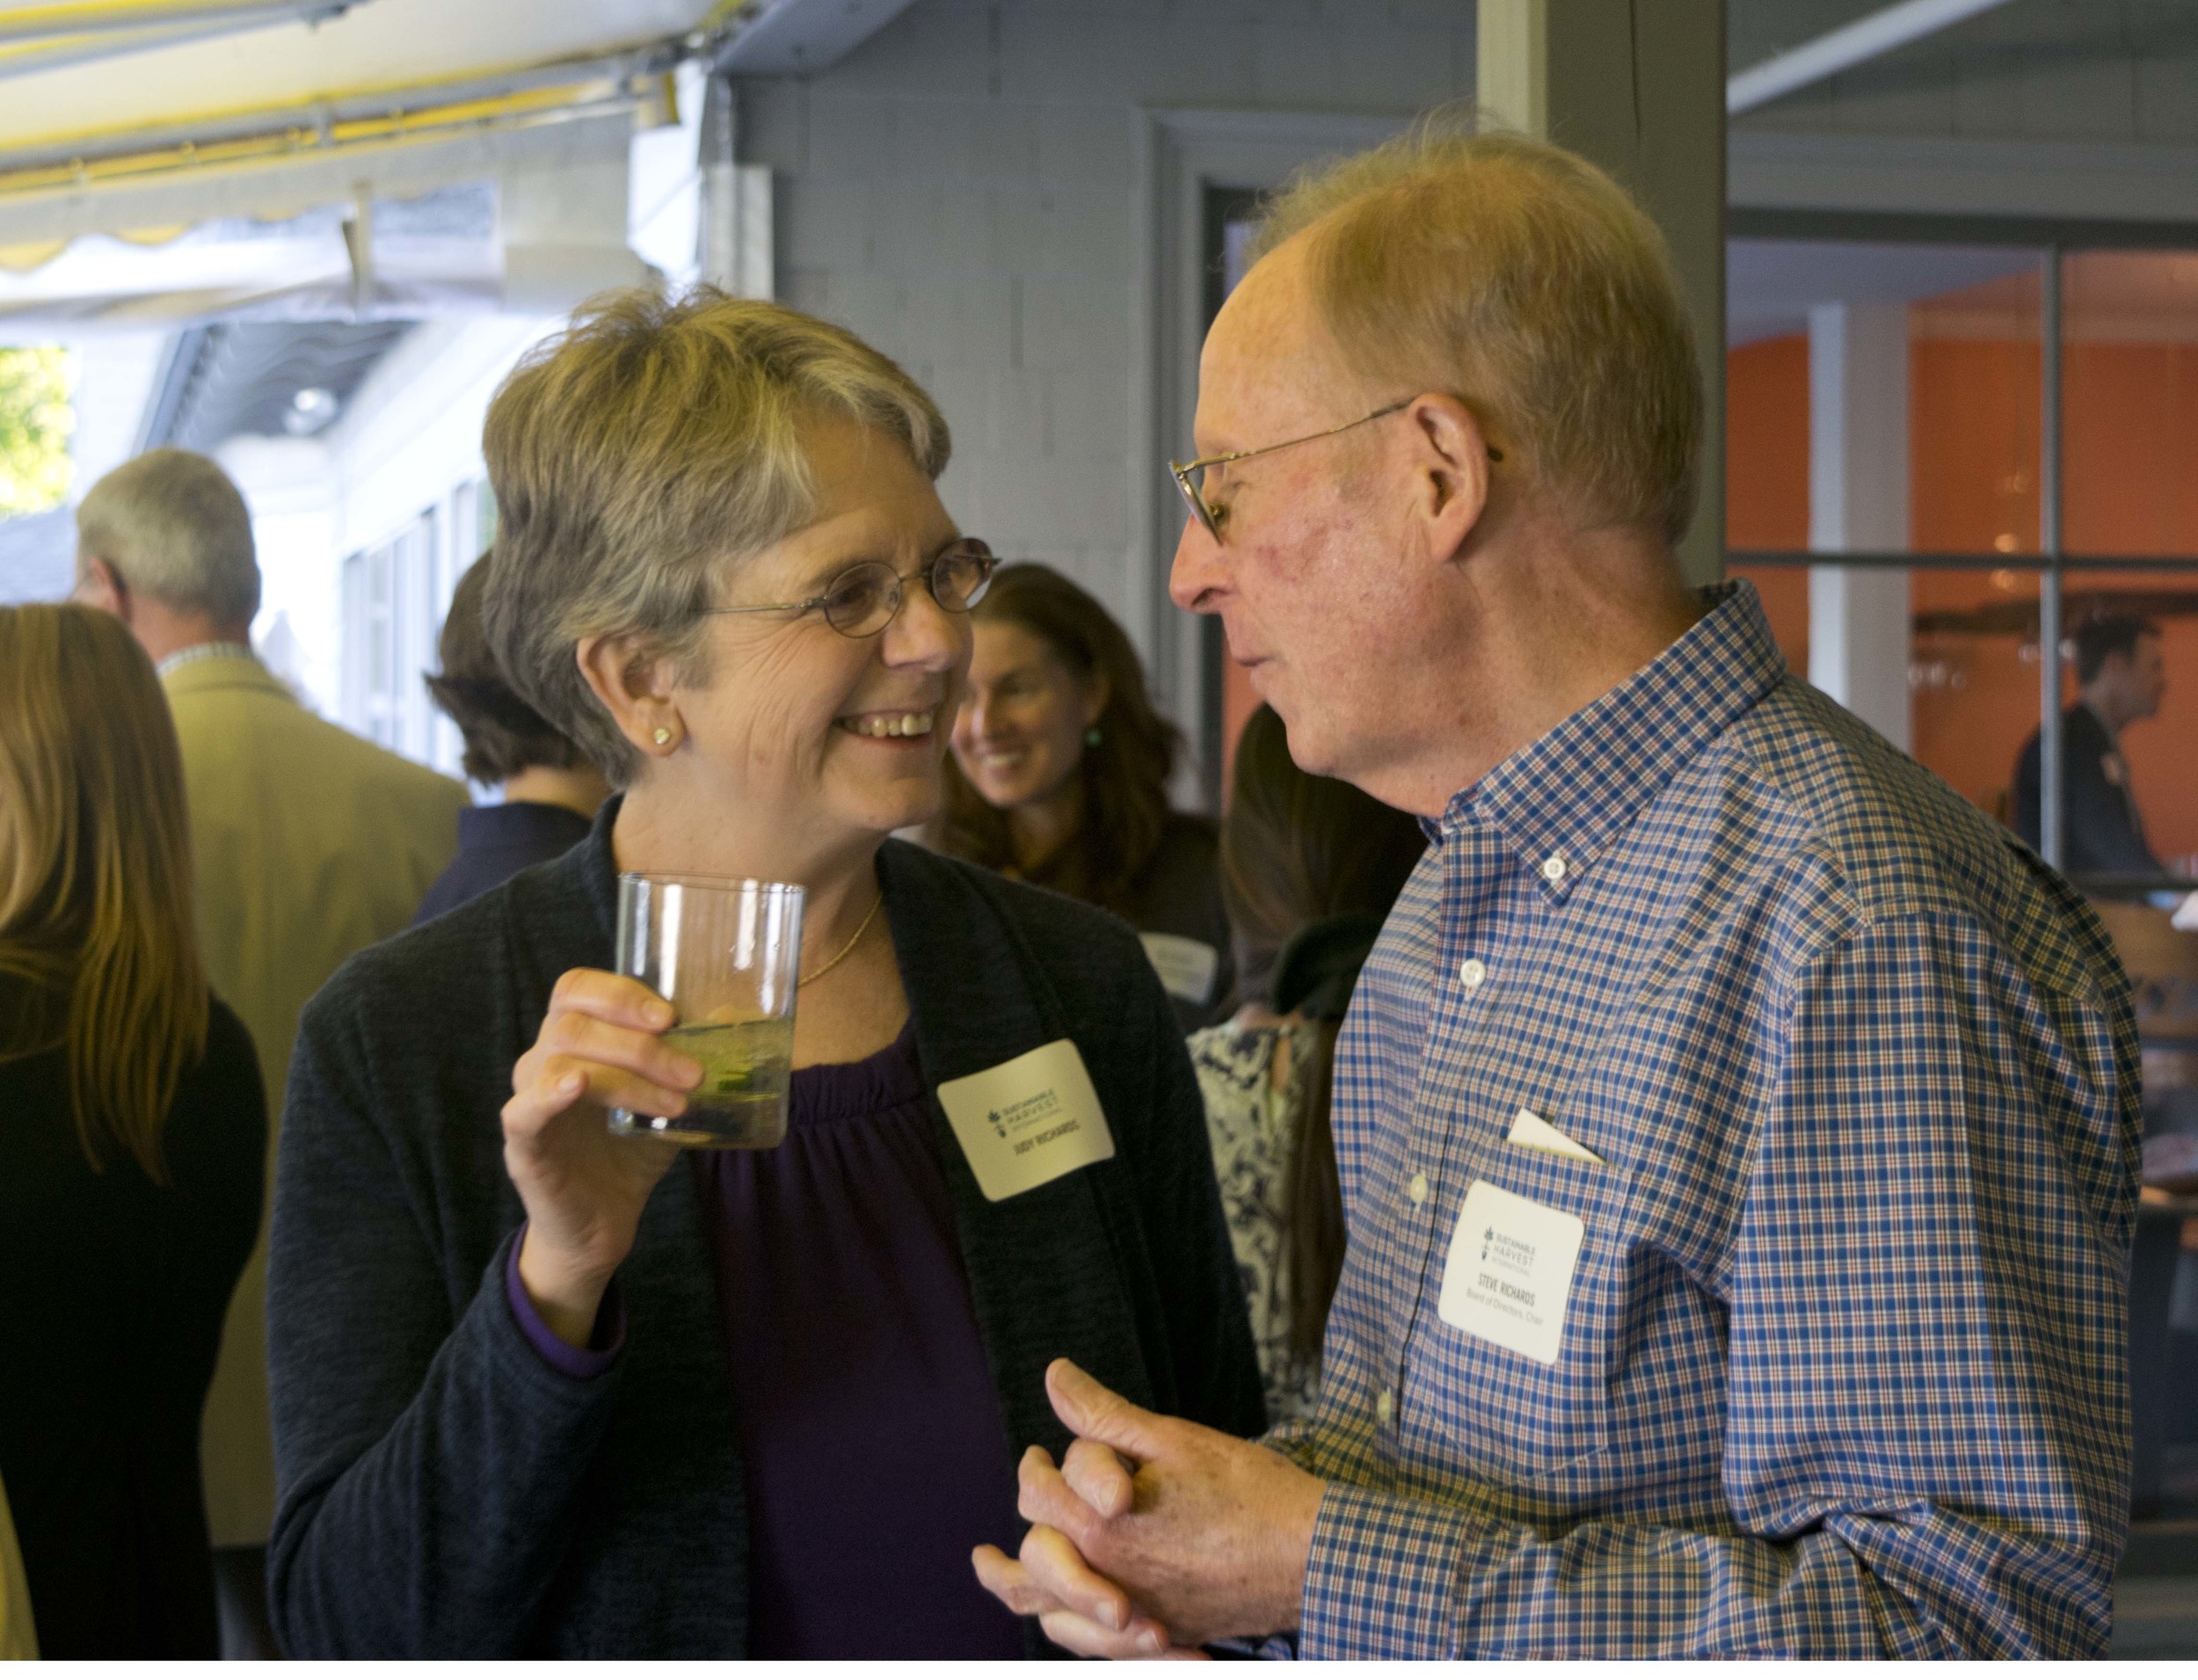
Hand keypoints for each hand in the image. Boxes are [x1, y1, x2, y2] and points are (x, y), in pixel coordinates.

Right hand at [503, 968, 699, 1345]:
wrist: (602, 1224)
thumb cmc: (630, 1152)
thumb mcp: (667, 1098)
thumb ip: (690, 1060)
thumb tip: (735, 1016)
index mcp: (573, 1040)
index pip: (576, 988)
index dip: (620, 992)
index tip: (670, 1016)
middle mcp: (542, 1060)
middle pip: (576, 1022)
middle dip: (641, 1044)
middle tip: (692, 1072)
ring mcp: (529, 1100)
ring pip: (563, 1060)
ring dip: (628, 1076)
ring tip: (677, 1102)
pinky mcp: (523, 1145)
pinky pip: (523, 1109)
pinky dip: (549, 1093)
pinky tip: (577, 1087)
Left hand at [971, 1359, 1324, 1656]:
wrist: (1309, 1558)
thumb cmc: (1247, 1492)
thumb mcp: (1172, 1438)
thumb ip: (1103, 1415)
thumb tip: (1054, 1377)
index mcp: (1101, 1527)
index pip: (1038, 1493)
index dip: (1038, 1463)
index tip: (1043, 1450)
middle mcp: (1106, 1579)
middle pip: (1034, 1555)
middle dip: (1028, 1514)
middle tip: (1033, 1481)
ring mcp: (1132, 1615)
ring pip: (1050, 1612)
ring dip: (1018, 1587)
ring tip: (994, 1569)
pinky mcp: (1159, 1636)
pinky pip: (1090, 1648)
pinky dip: (1068, 1628)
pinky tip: (1063, 1613)